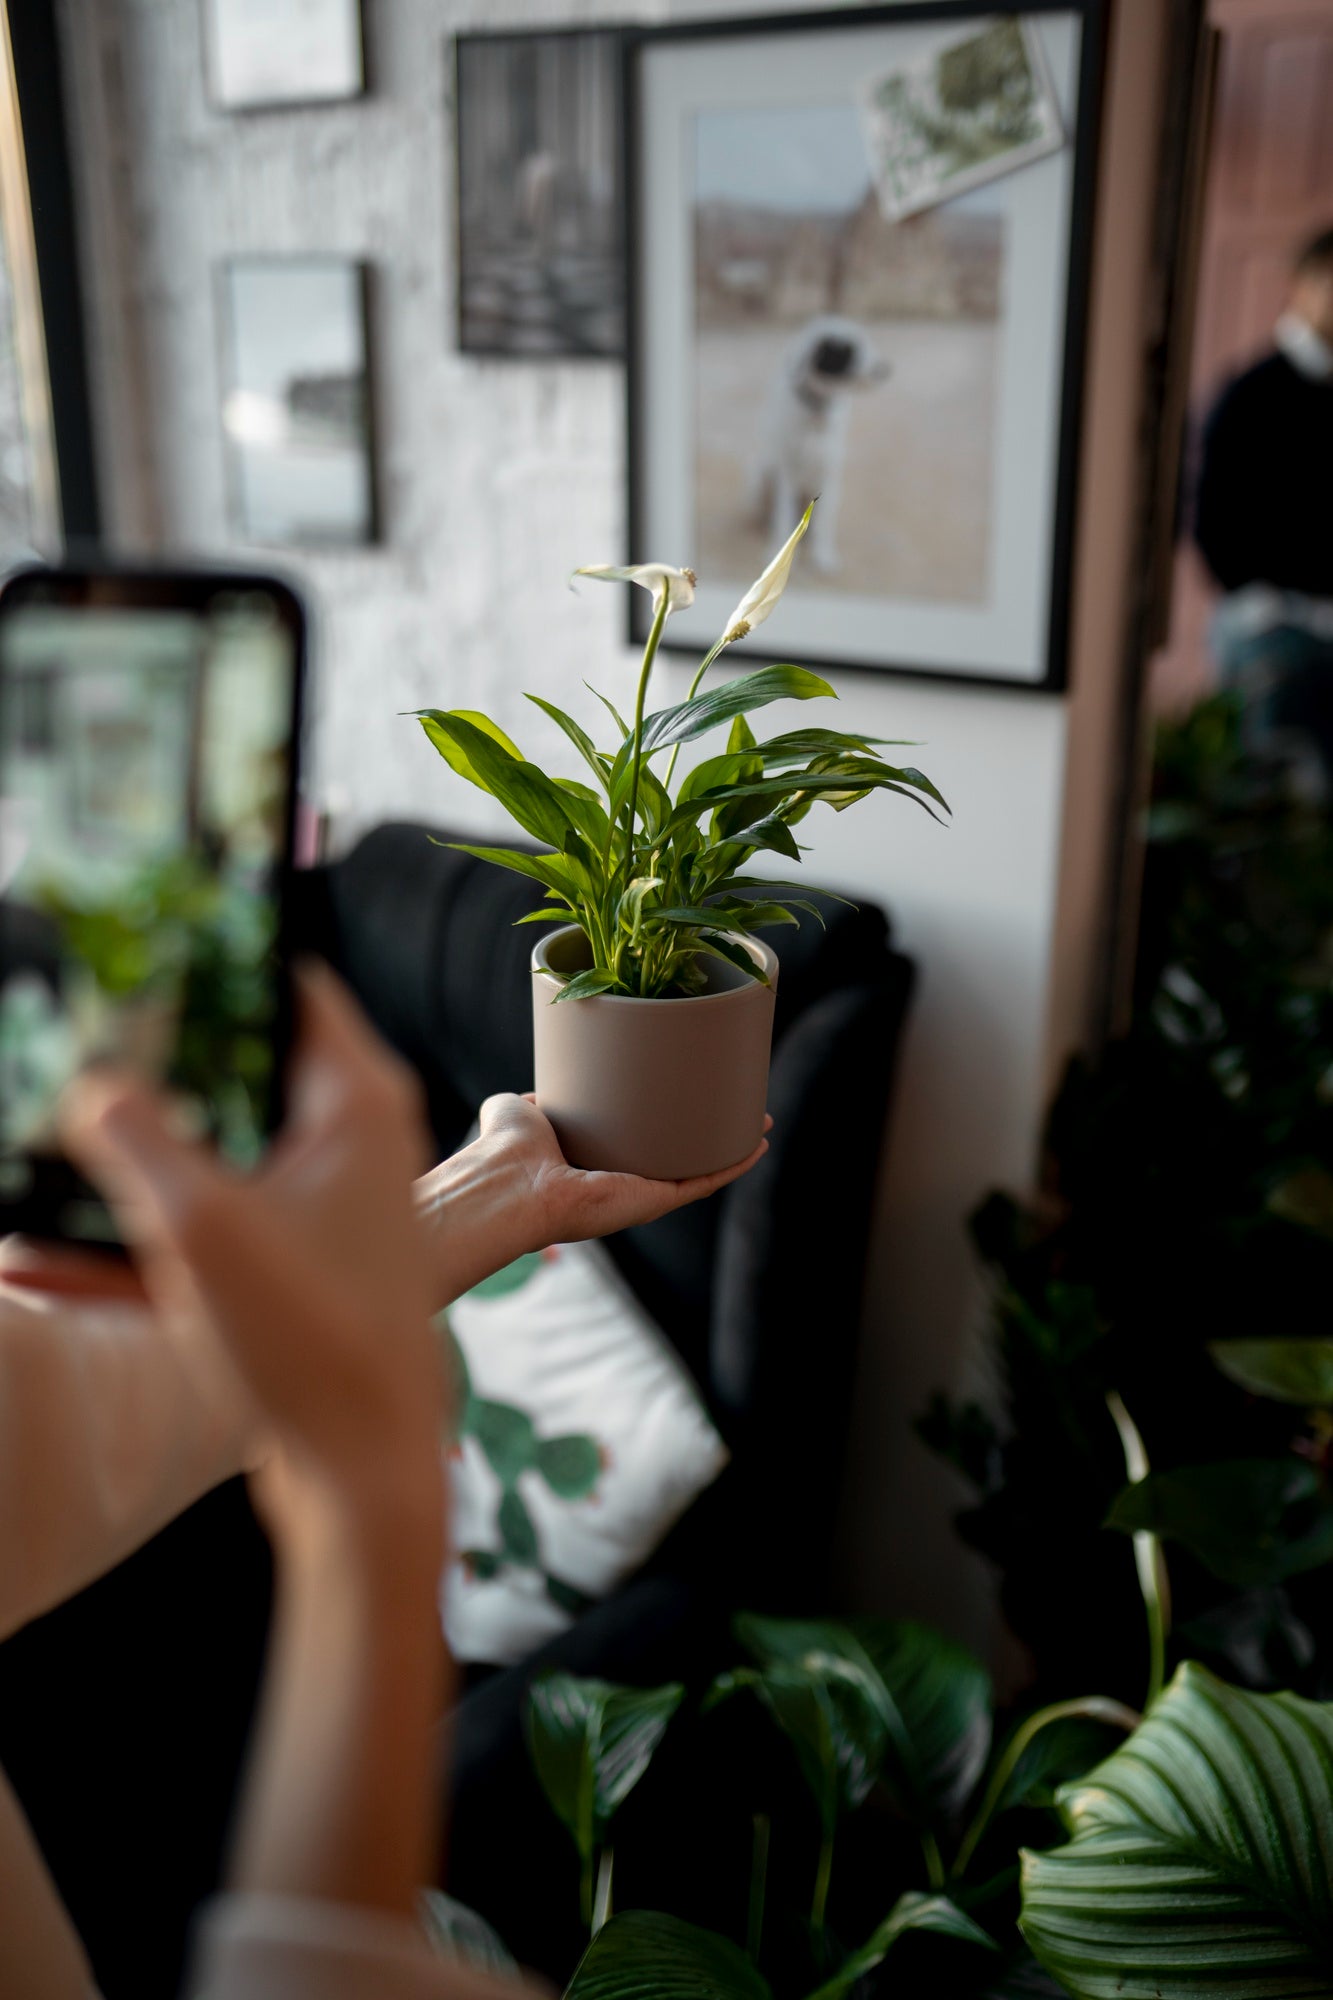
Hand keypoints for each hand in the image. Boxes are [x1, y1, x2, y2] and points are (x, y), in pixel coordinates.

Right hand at [62, 962, 444, 1550]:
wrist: (363, 1471)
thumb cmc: (307, 1342)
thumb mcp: (198, 1226)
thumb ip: (132, 1136)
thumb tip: (91, 1085)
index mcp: (356, 1100)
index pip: (288, 982)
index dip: (218, 960)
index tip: (146, 953)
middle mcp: (360, 1135)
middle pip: (252, 1055)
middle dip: (169, 1054)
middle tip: (90, 1049)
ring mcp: (340, 1196)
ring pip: (233, 1134)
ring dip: (155, 1140)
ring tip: (69, 1136)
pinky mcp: (313, 1252)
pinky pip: (230, 1203)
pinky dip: (170, 1207)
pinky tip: (76, 1238)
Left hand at [489, 1091, 770, 1241]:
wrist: (507, 1183)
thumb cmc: (502, 1149)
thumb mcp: (517, 1108)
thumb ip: (531, 1101)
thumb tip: (542, 1090)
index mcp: (587, 1166)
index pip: (632, 1144)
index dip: (658, 1121)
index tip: (680, 1096)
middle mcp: (616, 1183)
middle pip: (673, 1157)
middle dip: (704, 1134)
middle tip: (729, 1105)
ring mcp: (637, 1193)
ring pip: (697, 1169)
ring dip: (729, 1146)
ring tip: (757, 1119)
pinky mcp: (652, 1200)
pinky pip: (703, 1181)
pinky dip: (733, 1163)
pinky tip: (756, 1143)